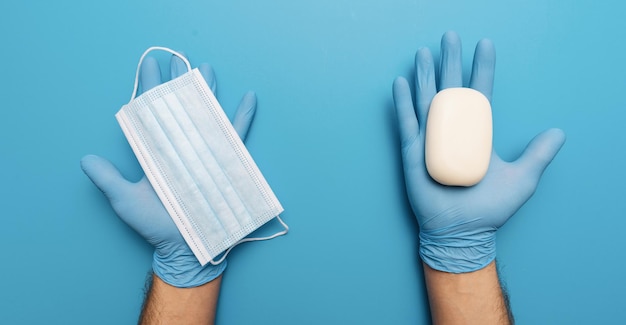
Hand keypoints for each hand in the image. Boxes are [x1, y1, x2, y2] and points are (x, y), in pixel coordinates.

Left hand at [81, 53, 256, 286]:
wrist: (183, 246)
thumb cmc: (154, 224)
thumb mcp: (125, 201)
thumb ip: (107, 179)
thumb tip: (85, 159)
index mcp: (156, 151)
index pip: (152, 113)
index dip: (149, 89)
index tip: (149, 65)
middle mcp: (180, 148)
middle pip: (180, 108)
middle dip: (179, 82)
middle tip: (179, 58)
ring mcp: (203, 153)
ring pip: (207, 115)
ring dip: (207, 92)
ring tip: (207, 69)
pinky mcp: (223, 163)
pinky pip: (235, 136)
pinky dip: (242, 117)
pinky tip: (247, 98)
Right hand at [393, 31, 565, 272]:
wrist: (463, 230)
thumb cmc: (490, 208)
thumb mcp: (522, 178)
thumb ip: (539, 155)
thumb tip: (559, 133)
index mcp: (477, 132)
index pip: (480, 92)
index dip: (482, 69)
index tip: (485, 45)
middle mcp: (453, 130)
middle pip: (450, 88)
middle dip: (450, 62)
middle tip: (450, 37)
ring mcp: (431, 139)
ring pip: (427, 99)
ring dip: (425, 75)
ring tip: (425, 52)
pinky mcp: (413, 151)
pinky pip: (407, 122)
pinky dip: (403, 102)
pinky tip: (401, 82)